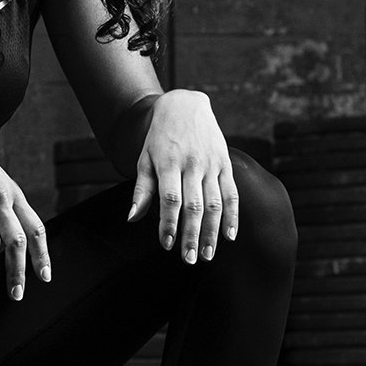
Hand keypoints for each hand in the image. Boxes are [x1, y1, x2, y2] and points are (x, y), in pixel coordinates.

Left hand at [127, 90, 236, 264]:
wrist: (185, 105)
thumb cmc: (159, 138)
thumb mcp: (144, 159)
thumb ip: (141, 190)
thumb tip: (132, 218)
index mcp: (169, 163)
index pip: (170, 199)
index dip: (169, 223)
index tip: (167, 244)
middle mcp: (192, 164)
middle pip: (194, 205)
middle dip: (191, 235)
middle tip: (189, 259)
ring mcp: (212, 164)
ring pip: (215, 203)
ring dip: (211, 232)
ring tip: (206, 255)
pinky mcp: (226, 164)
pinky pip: (231, 194)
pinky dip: (232, 216)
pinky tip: (229, 236)